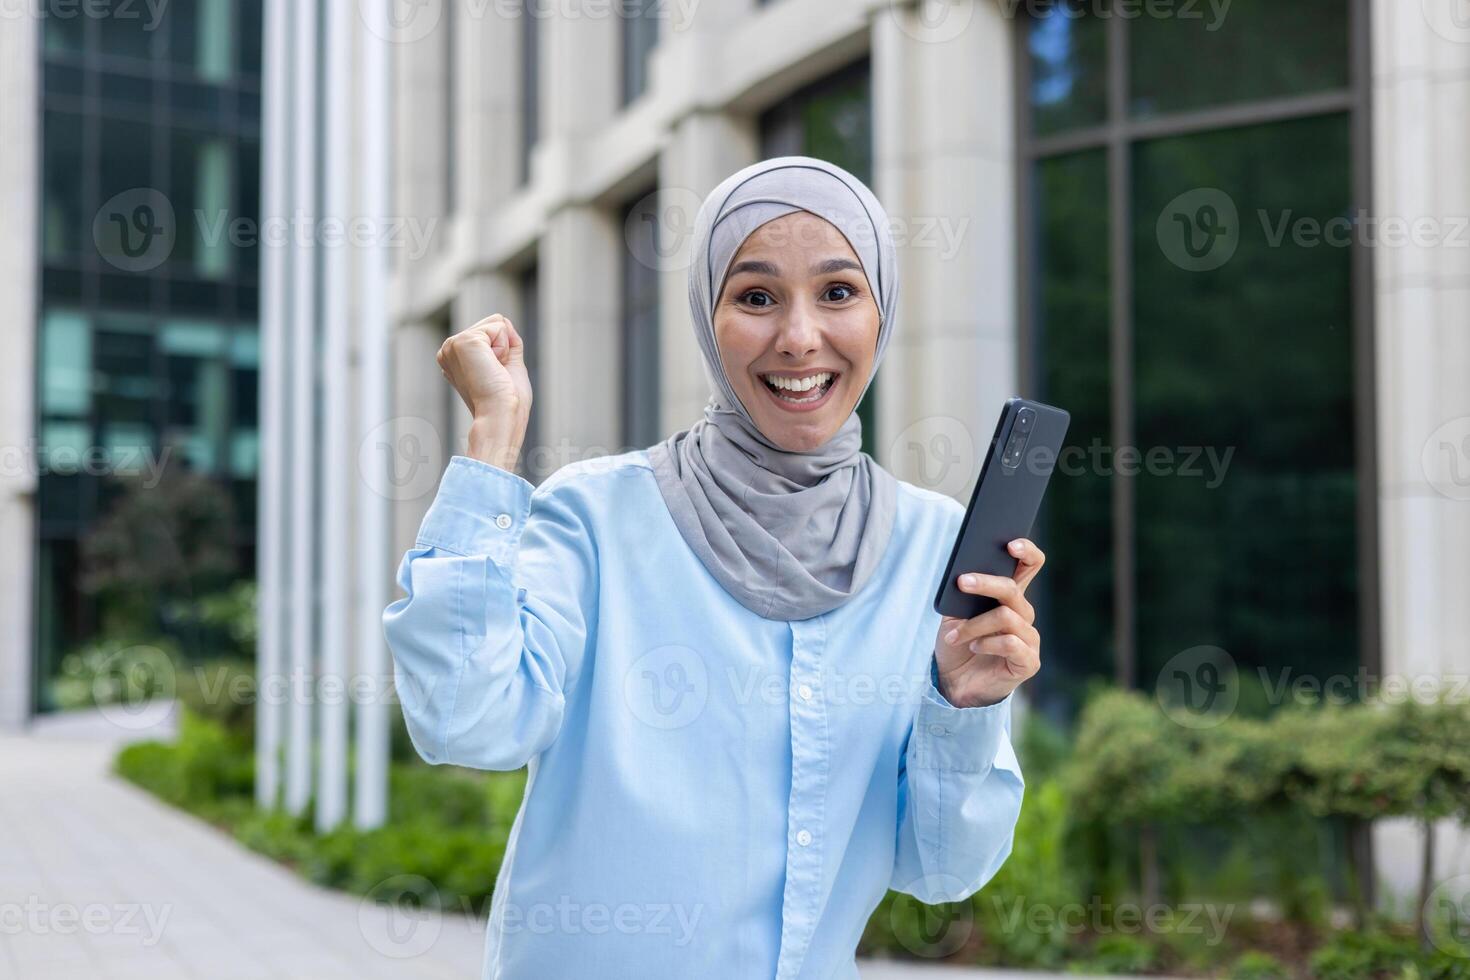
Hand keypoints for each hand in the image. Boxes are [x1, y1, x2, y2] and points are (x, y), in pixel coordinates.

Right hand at [437, 314, 532, 470]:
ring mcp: (452, 345)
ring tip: (493, 371)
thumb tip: (504, 321)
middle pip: (494, 323)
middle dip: (505, 347)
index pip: (490, 331)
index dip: (504, 351)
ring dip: (504, 348)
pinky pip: (498, 326)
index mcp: (455, 358)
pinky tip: (492, 366)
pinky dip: (504, 347)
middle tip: (496, 373)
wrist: (501, 415)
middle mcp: (449, 350)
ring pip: (496, 323)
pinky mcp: (462, 342)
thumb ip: (507, 343)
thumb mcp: (509, 365)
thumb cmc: (508, 401)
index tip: (496, 375)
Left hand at [931, 538, 1044, 707]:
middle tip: (961, 582)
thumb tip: (964, 575)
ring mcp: (1029, 639)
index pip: (1030, 566)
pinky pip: (1011, 643)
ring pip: (1005, 617)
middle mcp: (1024, 615)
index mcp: (1009, 598)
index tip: (1010, 543)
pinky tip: (973, 647)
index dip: (1027, 551)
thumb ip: (964, 595)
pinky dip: (986, 643)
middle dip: (984, 583)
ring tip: (954, 635)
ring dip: (974, 625)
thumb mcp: (955, 613)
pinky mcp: (1029, 662)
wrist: (953, 682)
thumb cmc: (957, 644)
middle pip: (1012, 589)